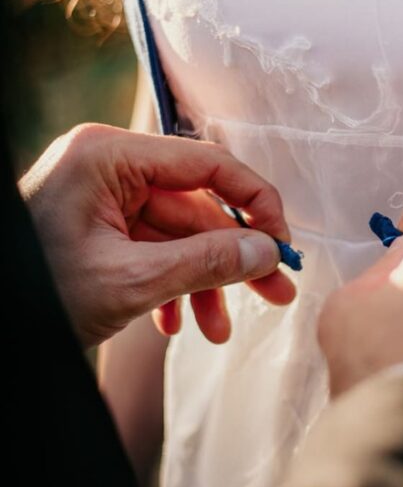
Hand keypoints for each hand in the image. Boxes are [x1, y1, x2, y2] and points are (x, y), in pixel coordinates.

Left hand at [19, 123, 295, 347]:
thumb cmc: (36, 291)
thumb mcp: (129, 281)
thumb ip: (205, 262)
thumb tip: (265, 253)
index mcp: (108, 156)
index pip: (207, 164)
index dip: (255, 203)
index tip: (283, 243)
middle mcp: (108, 167)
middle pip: (196, 206)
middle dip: (232, 259)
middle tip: (274, 292)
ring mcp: (102, 198)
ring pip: (177, 236)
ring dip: (202, 283)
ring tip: (218, 330)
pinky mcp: (98, 227)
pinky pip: (151, 249)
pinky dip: (170, 285)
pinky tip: (175, 324)